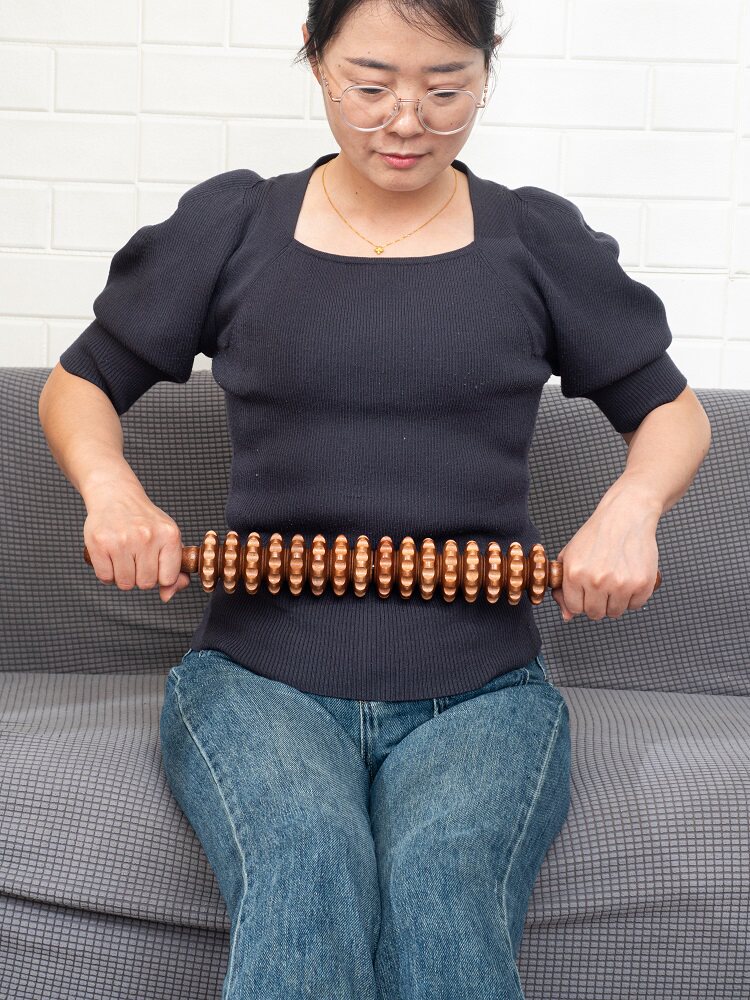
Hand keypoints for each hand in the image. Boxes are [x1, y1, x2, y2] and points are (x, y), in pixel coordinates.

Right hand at [83, 480, 190, 602]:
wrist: (116, 495)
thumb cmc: (144, 520)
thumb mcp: (167, 538)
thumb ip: (174, 569)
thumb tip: (167, 596)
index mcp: (169, 535)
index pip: (168, 578)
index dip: (160, 577)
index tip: (154, 565)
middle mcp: (147, 537)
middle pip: (145, 583)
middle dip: (140, 577)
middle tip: (136, 558)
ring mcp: (122, 540)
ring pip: (125, 584)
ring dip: (123, 577)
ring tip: (123, 558)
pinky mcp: (100, 543)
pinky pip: (105, 577)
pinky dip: (107, 574)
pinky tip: (110, 558)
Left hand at [552, 490, 660, 622]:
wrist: (626, 516)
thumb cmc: (598, 534)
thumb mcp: (570, 556)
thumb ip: (564, 587)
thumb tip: (566, 616)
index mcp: (575, 573)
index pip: (574, 607)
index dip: (580, 601)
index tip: (585, 592)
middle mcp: (597, 580)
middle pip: (595, 613)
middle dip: (598, 603)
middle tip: (602, 585)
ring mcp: (621, 584)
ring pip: (615, 612)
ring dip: (615, 601)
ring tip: (616, 579)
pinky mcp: (642, 584)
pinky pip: (635, 605)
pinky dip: (633, 596)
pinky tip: (629, 578)